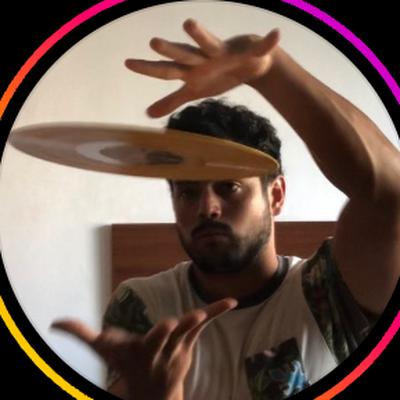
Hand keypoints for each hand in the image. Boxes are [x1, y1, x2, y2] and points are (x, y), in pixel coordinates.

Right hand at [52, 297, 236, 399]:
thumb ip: (81, 334)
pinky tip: (232, 300)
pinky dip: (217, 311)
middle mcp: (160, 351)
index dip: (148, 336)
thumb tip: (53, 322)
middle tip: (173, 324)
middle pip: (166, 340)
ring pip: (189, 331)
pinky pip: (204, 325)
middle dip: (168, 333)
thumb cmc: (126, 365)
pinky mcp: (190, 340)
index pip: (143, 343)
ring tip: (211, 309)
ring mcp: (178, 347)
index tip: (147, 329)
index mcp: (140, 352)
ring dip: (197, 321)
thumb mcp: (104, 351)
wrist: (152, 392)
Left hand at [125, 19, 279, 117]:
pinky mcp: (247, 52)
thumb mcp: (192, 91)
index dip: (148, 68)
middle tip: (153, 43)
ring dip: (199, 35)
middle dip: (170, 49)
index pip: (166, 70)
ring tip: (188, 24)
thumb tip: (147, 114)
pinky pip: (259, 47)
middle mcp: (203, 58)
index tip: (127, 63)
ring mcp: (223, 53)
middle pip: (183, 55)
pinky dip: (268, 42)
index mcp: (191, 70)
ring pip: (209, 43)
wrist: (244, 65)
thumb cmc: (216, 76)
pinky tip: (276, 35)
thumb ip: (170, 101)